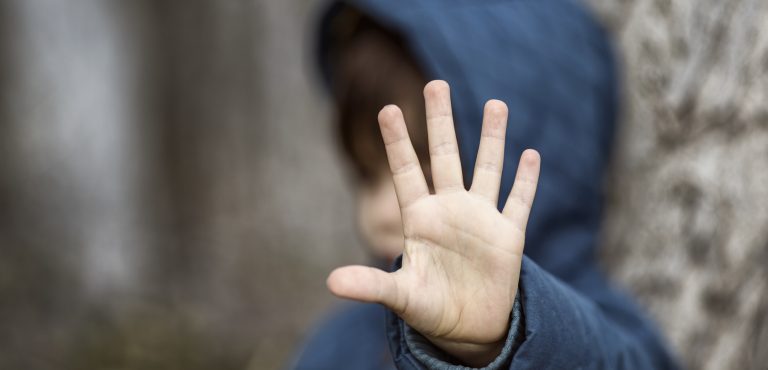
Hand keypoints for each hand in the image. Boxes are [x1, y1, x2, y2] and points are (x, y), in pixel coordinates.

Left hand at [327, 80, 540, 366]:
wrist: (468, 327)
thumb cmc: (429, 309)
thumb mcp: (400, 296)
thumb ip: (371, 285)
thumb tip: (331, 283)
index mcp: (419, 219)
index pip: (406, 172)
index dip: (398, 142)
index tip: (387, 109)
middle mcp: (449, 210)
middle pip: (444, 156)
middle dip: (440, 122)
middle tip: (436, 84)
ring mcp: (480, 219)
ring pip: (487, 169)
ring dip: (492, 138)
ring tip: (496, 104)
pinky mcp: (508, 236)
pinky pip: (518, 202)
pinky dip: (525, 181)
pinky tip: (531, 154)